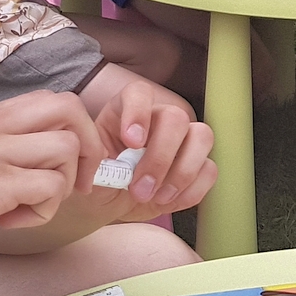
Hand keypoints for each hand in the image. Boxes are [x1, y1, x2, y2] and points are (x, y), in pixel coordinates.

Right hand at [0, 91, 104, 262]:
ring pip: (65, 151)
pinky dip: (39, 213)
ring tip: (25, 208)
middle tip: (72, 185)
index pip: (53, 100)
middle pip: (70, 109)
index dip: (75, 133)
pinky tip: (8, 221)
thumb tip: (19, 165)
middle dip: (88, 149)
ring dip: (60, 188)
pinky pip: (47, 190)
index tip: (66, 168)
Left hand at [87, 80, 215, 216]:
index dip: (139, 113)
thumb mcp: (86, 171)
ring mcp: (183, 139)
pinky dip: (191, 190)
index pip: (139, 93)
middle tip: (140, 189)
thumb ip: (95, 164)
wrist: (109, 202)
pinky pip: (209, 169)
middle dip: (160, 157)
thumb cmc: (97, 181)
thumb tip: (112, 167)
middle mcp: (158, 119)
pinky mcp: (198, 164)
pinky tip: (168, 201)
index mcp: (125, 111)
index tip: (132, 143)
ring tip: (157, 197)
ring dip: (181, 172)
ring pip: (202, 136)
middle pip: (176, 117)